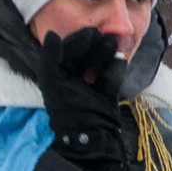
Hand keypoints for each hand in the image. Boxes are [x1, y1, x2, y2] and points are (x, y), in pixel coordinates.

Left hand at [36, 28, 125, 161]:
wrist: (93, 138)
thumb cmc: (69, 110)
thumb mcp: (53, 83)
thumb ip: (50, 58)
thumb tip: (52, 34)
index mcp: (57, 76)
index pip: (65, 51)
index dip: (77, 40)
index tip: (92, 32)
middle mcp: (72, 80)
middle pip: (83, 56)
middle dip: (95, 46)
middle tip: (108, 37)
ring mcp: (90, 88)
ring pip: (98, 65)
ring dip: (107, 54)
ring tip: (116, 46)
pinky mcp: (106, 95)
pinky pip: (111, 78)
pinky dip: (116, 69)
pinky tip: (122, 60)